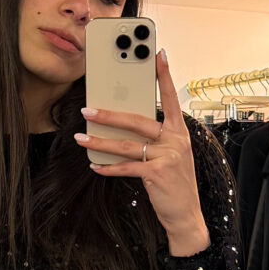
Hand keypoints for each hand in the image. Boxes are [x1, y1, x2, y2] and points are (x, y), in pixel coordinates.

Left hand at [76, 50, 209, 255]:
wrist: (187, 215)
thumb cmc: (174, 183)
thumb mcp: (171, 156)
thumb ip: (155, 139)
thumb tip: (124, 125)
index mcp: (179, 132)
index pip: (172, 97)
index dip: (165, 75)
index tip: (157, 54)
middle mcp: (175, 140)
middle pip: (138, 120)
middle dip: (110, 114)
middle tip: (87, 109)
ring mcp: (167, 156)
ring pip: (127, 144)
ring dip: (100, 142)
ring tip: (81, 139)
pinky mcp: (157, 174)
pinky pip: (127, 167)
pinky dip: (109, 167)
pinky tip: (95, 166)